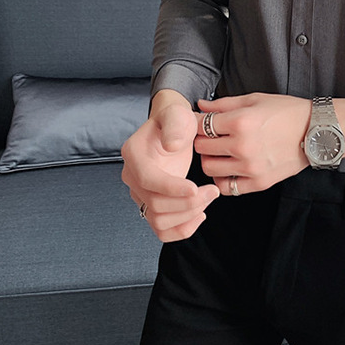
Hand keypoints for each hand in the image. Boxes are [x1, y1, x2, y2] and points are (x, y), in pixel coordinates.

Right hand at [121, 90, 219, 241]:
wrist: (174, 129)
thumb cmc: (175, 120)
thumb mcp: (177, 115)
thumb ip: (175, 127)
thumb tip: (172, 146)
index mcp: (134, 154)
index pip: (148, 179)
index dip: (172, 188)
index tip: (196, 187)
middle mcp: (132, 177)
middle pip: (155, 204)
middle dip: (187, 202)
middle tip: (212, 191)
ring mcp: (141, 193)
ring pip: (159, 220)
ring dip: (188, 216)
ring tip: (209, 197)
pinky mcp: (152, 204)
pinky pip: (162, 229)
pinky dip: (181, 229)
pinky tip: (200, 214)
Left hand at [194, 93, 310, 195]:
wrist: (316, 131)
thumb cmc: (286, 111)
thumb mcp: (255, 100)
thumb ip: (223, 104)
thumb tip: (199, 106)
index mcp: (240, 122)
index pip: (200, 125)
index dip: (196, 122)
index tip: (200, 122)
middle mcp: (242, 146)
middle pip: (201, 147)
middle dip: (202, 140)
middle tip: (210, 136)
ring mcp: (251, 167)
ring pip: (209, 168)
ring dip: (210, 159)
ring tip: (220, 152)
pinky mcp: (259, 182)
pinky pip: (227, 187)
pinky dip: (223, 178)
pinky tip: (229, 167)